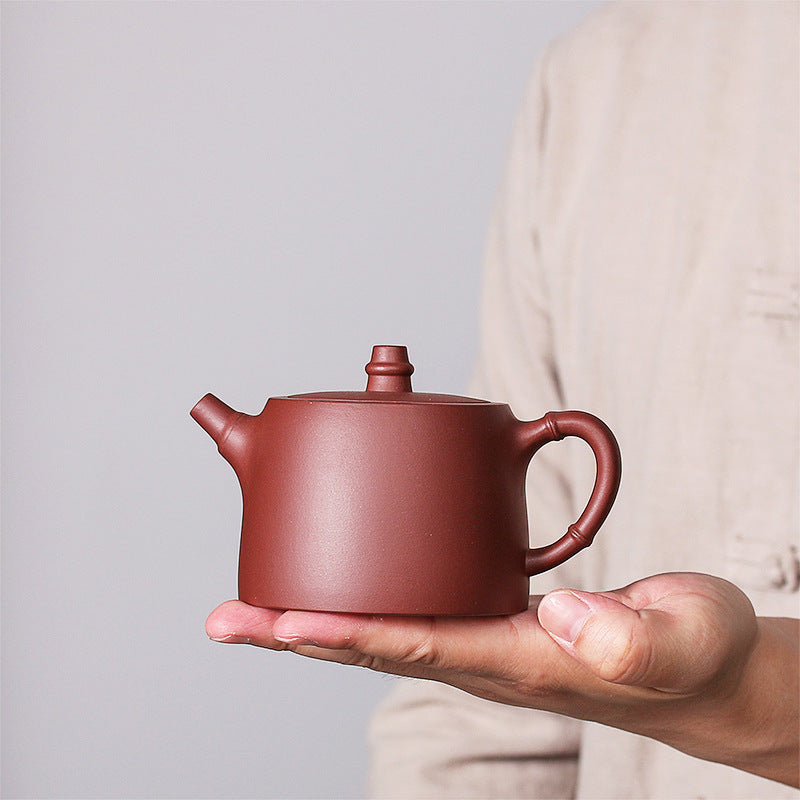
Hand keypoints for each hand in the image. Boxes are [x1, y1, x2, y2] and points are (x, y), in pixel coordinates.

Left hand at [206, 572, 798, 786]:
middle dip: (299, 632)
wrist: (705, 668)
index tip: (281, 623)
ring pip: (389, 623)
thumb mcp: (683, 640)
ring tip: (259, 600)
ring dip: (322, 612)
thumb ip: (630, 634)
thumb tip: (561, 612)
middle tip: (229, 619)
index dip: (347, 634)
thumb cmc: (695, 655)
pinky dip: (373, 590)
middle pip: (377, 643)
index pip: (418, 646)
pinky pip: (420, 602)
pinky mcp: (501, 612)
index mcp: (523, 661)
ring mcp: (490, 634)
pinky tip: (352, 572)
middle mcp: (489, 652)